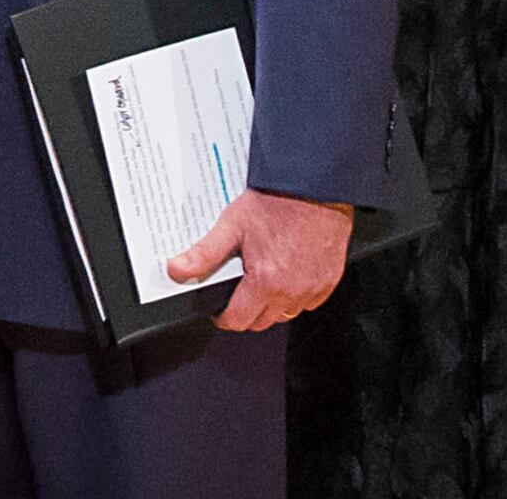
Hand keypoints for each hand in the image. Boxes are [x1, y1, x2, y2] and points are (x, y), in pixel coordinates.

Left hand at [163, 188, 351, 330]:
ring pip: (286, 314)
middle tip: (241, 287)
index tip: (221, 307)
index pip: (238, 321)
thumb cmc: (277, 200)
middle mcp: (291, 291)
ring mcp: (313, 288)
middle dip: (247, 311)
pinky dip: (297, 295)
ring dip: (273, 305)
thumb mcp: (232, 224)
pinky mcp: (329, 280)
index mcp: (265, 282)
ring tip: (264, 277)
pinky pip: (309, 302)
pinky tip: (288, 273)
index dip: (223, 316)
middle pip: (262, 322)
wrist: (314, 185)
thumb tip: (176, 270)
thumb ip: (203, 253)